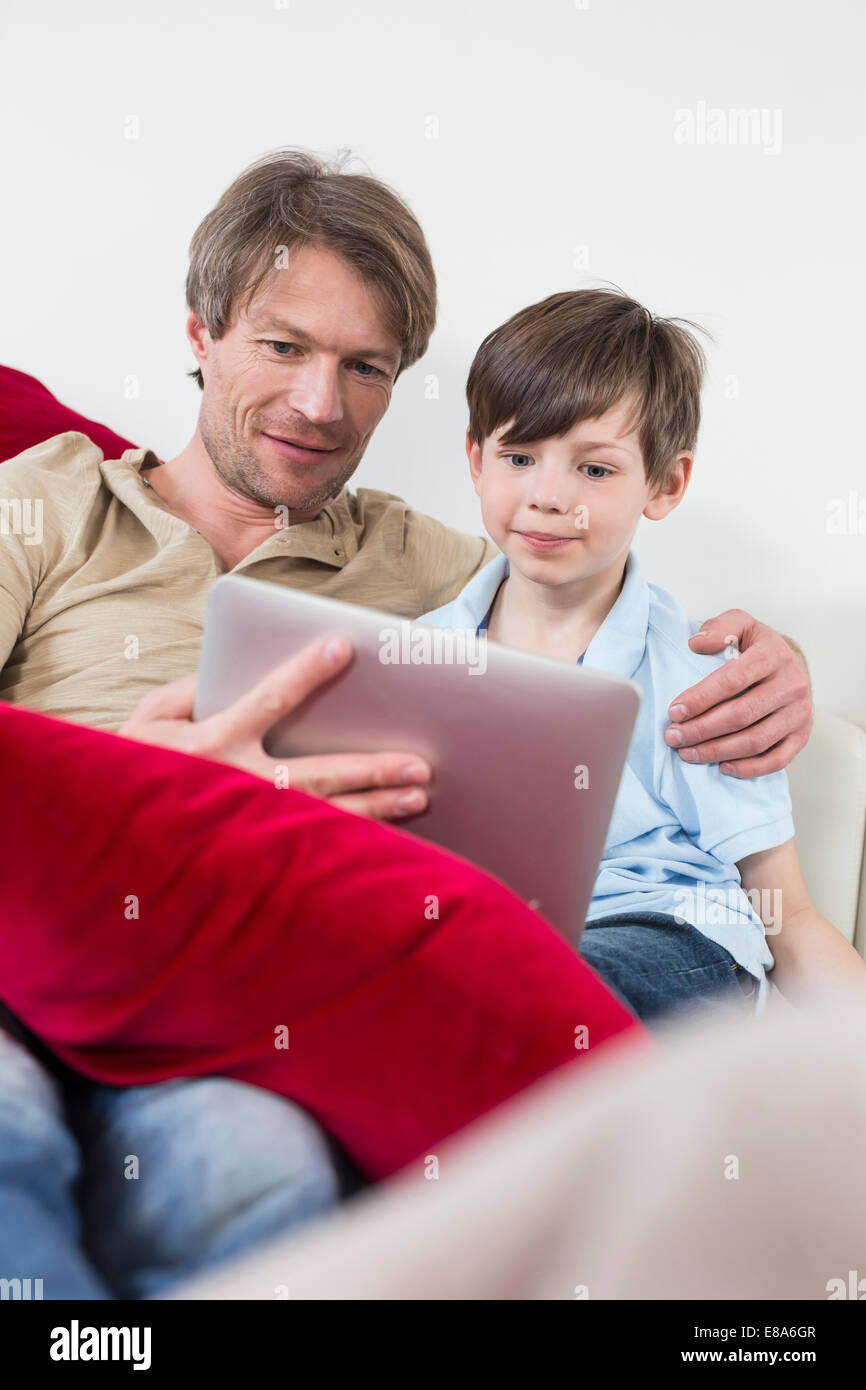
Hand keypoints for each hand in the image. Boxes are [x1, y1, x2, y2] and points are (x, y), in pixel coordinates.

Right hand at [117, 636, 431, 819]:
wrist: (108, 829)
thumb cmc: (132, 762)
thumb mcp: (152, 716)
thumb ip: (196, 690)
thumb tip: (243, 673)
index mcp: (210, 744)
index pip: (267, 701)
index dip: (305, 672)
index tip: (343, 646)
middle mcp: (235, 786)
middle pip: (316, 776)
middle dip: (370, 769)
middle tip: (420, 764)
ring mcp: (247, 824)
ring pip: (324, 817)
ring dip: (374, 806)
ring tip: (418, 796)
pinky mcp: (251, 850)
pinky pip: (311, 845)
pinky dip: (350, 843)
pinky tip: (387, 836)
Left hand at [663, 611, 811, 777]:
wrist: (792, 664)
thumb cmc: (756, 647)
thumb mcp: (740, 624)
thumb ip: (719, 628)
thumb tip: (696, 643)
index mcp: (773, 654)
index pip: (733, 680)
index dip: (701, 698)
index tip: (674, 711)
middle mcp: (792, 684)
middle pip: (742, 714)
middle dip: (702, 729)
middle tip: (673, 737)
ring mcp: (799, 712)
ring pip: (756, 740)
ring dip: (717, 751)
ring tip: (688, 754)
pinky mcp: (802, 735)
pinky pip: (777, 759)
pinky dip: (748, 768)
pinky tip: (722, 767)